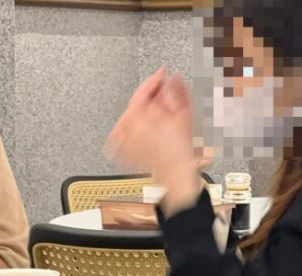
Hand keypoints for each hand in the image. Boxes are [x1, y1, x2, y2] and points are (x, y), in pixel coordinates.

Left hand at [106, 67, 203, 214]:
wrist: (174, 174)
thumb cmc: (179, 151)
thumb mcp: (183, 117)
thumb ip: (178, 93)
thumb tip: (173, 78)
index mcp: (140, 119)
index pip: (142, 91)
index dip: (154, 80)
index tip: (161, 74)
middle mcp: (126, 129)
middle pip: (136, 104)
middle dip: (151, 98)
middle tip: (165, 100)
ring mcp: (120, 140)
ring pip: (129, 115)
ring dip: (143, 112)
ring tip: (158, 119)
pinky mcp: (118, 148)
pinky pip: (122, 131)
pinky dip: (132, 126)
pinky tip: (146, 130)